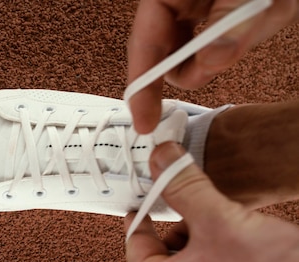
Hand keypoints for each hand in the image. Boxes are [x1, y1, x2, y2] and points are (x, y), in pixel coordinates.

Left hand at [125, 142, 298, 261]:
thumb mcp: (218, 220)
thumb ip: (184, 187)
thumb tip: (162, 160)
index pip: (135, 241)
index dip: (145, 210)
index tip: (149, 195)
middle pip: (161, 255)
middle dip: (181, 227)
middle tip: (199, 208)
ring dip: (202, 244)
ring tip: (228, 230)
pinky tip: (240, 251)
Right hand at [127, 0, 298, 132]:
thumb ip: (229, 24)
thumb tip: (210, 62)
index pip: (143, 46)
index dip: (142, 87)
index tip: (145, 120)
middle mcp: (174, 1)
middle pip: (162, 54)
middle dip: (191, 65)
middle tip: (218, 62)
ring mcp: (191, 6)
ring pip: (191, 53)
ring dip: (222, 50)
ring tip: (251, 21)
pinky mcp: (211, 12)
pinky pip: (212, 43)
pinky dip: (231, 43)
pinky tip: (245, 26)